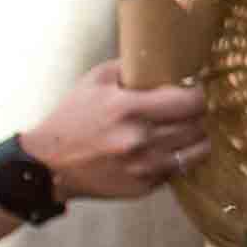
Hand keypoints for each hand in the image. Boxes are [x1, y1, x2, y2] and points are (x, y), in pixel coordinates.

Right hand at [15, 62, 212, 204]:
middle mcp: (139, 139)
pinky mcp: (144, 187)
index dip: (197, 94)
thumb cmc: (73, 117)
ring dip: (195, 138)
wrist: (48, 165)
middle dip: (196, 115)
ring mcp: (144, 167)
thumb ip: (130, 67)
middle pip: (197, 125)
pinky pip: (178, 169)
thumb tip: (167, 59)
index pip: (191, 101)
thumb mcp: (95, 80)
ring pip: (198, 151)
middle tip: (188, 111)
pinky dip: (177, 159)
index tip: (192, 91)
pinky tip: (164, 150)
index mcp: (128, 108)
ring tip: (183, 130)